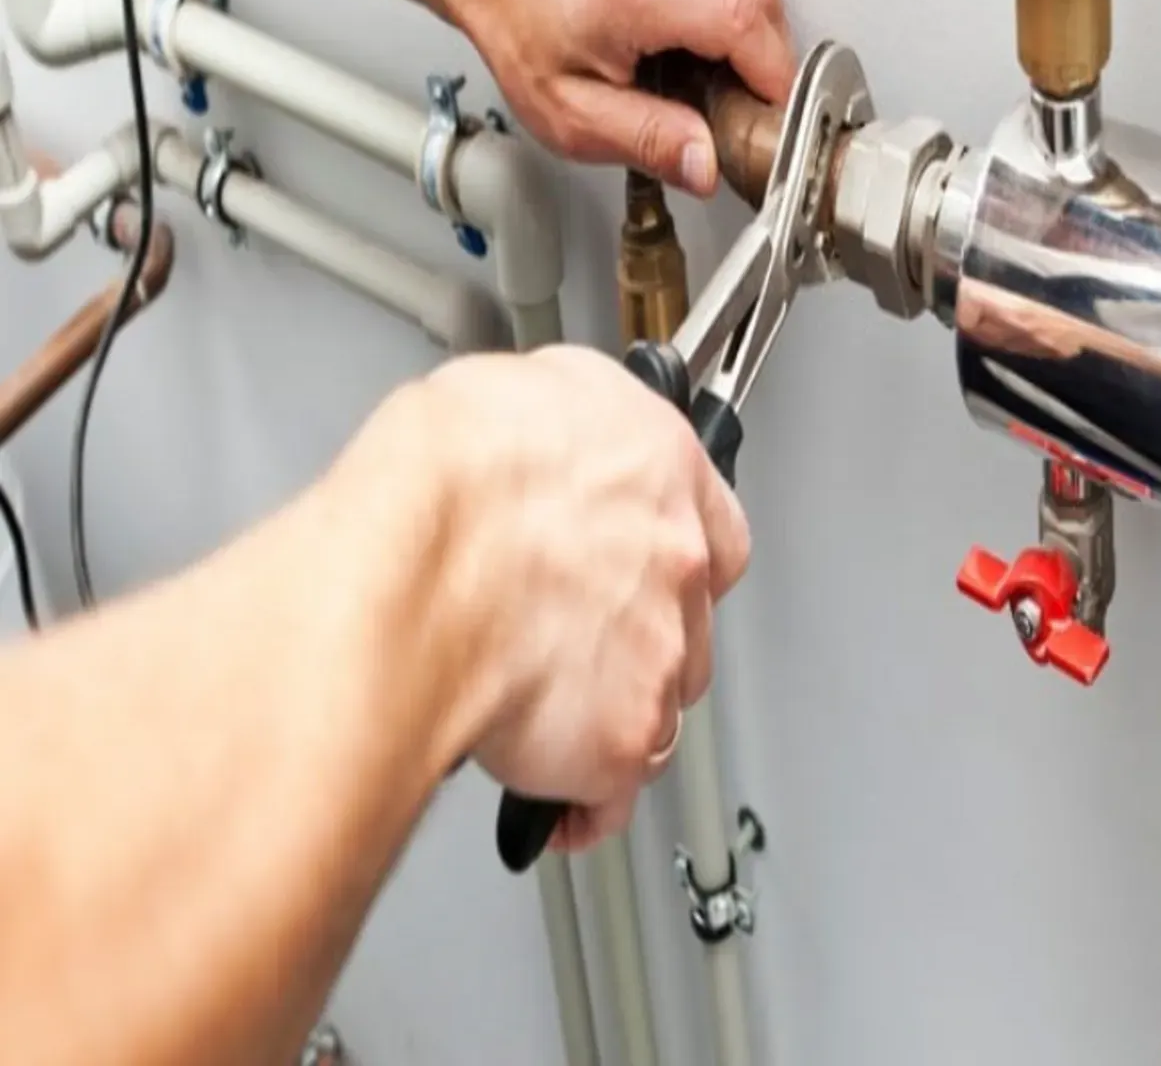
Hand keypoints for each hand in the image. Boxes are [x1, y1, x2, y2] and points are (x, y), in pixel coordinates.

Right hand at [339, 344, 749, 850]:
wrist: (419, 557)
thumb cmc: (448, 472)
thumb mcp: (513, 388)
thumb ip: (557, 427)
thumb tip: (542, 436)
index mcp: (660, 466)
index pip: (711, 524)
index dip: (668, 557)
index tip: (641, 571)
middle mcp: (677, 557)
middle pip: (688, 618)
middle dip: (638, 637)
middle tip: (569, 642)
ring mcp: (659, 649)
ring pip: (660, 702)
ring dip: (613, 713)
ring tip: (546, 719)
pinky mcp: (622, 736)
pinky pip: (615, 788)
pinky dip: (585, 802)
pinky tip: (552, 802)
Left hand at [433, 0, 796, 195]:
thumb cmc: (515, 21)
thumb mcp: (568, 110)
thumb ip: (644, 139)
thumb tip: (706, 165)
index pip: (745, 24)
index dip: (771, 77)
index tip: (767, 117)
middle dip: (769, 58)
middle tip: (742, 102)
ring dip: (757, 33)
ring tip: (719, 73)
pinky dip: (737, 7)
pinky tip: (701, 37)